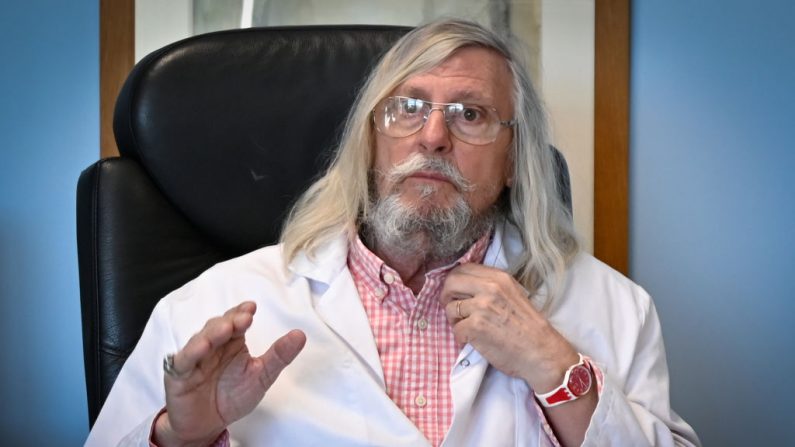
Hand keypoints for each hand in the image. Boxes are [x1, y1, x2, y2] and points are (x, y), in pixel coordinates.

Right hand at [154, 301, 305, 445]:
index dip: (241, 313)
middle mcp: (212, 346)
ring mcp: (194, 358)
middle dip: (230, 320)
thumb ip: (279, 356)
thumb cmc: (231, 397)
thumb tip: (300, 335)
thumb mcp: (261, 376)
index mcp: (231, 343)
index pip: (235, 321)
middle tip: (244, 318)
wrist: (208, 426)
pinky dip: (192, 353)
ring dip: (212, 333)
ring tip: (226, 329)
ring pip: (200, 339)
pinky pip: (183, 360)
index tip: (252, 308)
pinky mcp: (179, 374)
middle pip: (218, 326)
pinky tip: (202, 348)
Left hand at [440, 263, 577, 392]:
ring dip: (455, 321)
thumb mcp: (513, 294)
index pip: (463, 269)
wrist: (541, 353)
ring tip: (469, 328)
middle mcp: (488, 288)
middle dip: (447, 297)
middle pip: (450, 283)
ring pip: (449, 309)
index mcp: (498, 278)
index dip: (454, 281)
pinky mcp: (475, 327)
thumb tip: (465, 284)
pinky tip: (473, 340)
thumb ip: (490, 286)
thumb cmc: (528, 327)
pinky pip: (455, 330)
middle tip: (454, 309)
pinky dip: (461, 338)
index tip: (456, 293)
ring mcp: (481, 307)